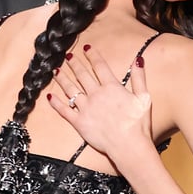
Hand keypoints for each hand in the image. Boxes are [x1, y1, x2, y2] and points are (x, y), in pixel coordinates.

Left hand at [48, 47, 152, 163]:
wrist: (129, 145)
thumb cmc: (138, 124)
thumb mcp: (144, 98)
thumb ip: (139, 78)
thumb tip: (138, 60)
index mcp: (111, 87)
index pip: (100, 66)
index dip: (92, 56)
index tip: (86, 48)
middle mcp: (96, 95)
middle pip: (82, 75)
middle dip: (74, 64)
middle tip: (68, 56)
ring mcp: (86, 108)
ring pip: (70, 89)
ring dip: (62, 79)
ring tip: (56, 71)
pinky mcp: (79, 122)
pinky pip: (64, 110)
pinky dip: (55, 103)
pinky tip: (48, 96)